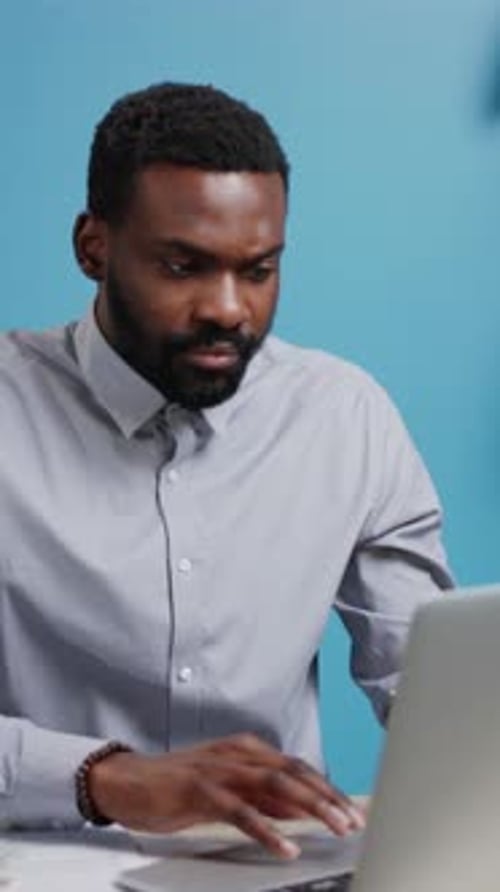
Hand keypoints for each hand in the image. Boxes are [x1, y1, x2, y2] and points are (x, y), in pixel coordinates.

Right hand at [89, 733, 364, 858]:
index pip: (298, 767)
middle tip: (353, 821)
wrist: (128, 780)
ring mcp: (220, 769)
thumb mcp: (230, 789)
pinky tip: (284, 845)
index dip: (328, 788)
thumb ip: (264, 798)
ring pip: (275, 785)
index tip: (352, 809)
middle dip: (328, 797)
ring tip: (333, 827)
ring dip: (309, 807)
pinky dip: (267, 828)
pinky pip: (241, 810)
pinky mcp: (200, 789)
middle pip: (294, 772)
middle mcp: (239, 754)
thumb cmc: (178, 786)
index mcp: (248, 751)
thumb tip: (303, 813)